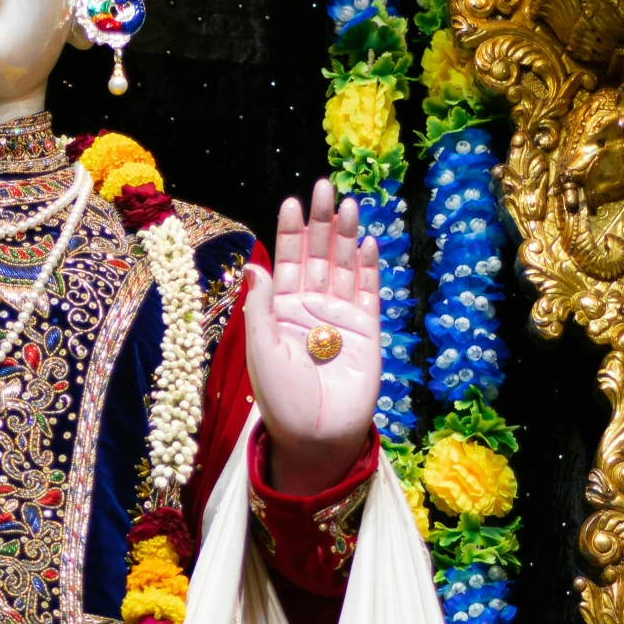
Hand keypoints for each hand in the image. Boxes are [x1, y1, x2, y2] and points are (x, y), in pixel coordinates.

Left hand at [244, 179, 380, 494]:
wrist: (318, 436)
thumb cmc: (282, 400)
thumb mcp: (261, 350)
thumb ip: (260, 307)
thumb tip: (255, 265)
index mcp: (280, 312)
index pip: (285, 262)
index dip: (289, 233)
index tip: (291, 201)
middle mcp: (310, 309)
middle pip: (317, 256)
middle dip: (319, 223)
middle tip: (324, 186)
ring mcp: (340, 318)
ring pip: (344, 268)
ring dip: (345, 236)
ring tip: (346, 204)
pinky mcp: (367, 332)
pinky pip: (369, 294)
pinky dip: (368, 268)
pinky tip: (366, 242)